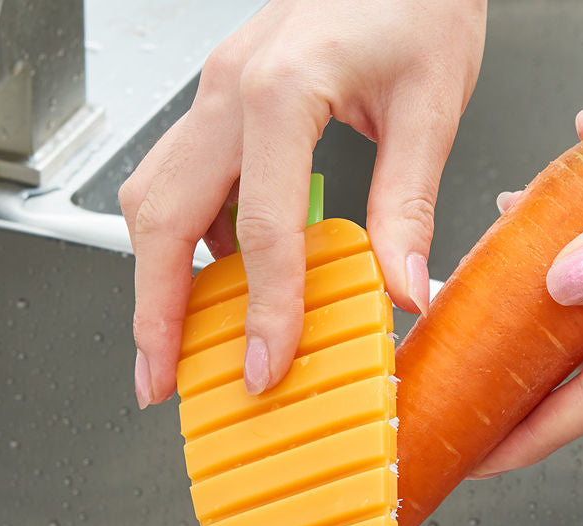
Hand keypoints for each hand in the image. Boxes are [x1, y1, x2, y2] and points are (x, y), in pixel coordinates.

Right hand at [120, 0, 486, 406]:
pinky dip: (186, 241)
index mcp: (281, 90)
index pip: (262, 229)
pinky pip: (181, 182)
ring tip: (170, 342)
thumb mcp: (429, 104)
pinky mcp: (223, 107)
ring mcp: (215, 97)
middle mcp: (228, 93)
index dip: (263, 311)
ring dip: (154, 278)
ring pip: (153, 199)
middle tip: (160, 378)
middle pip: (162, 220)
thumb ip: (406, 203)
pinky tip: (214, 277)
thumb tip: (399, 286)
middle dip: (155, 311)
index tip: (265, 367)